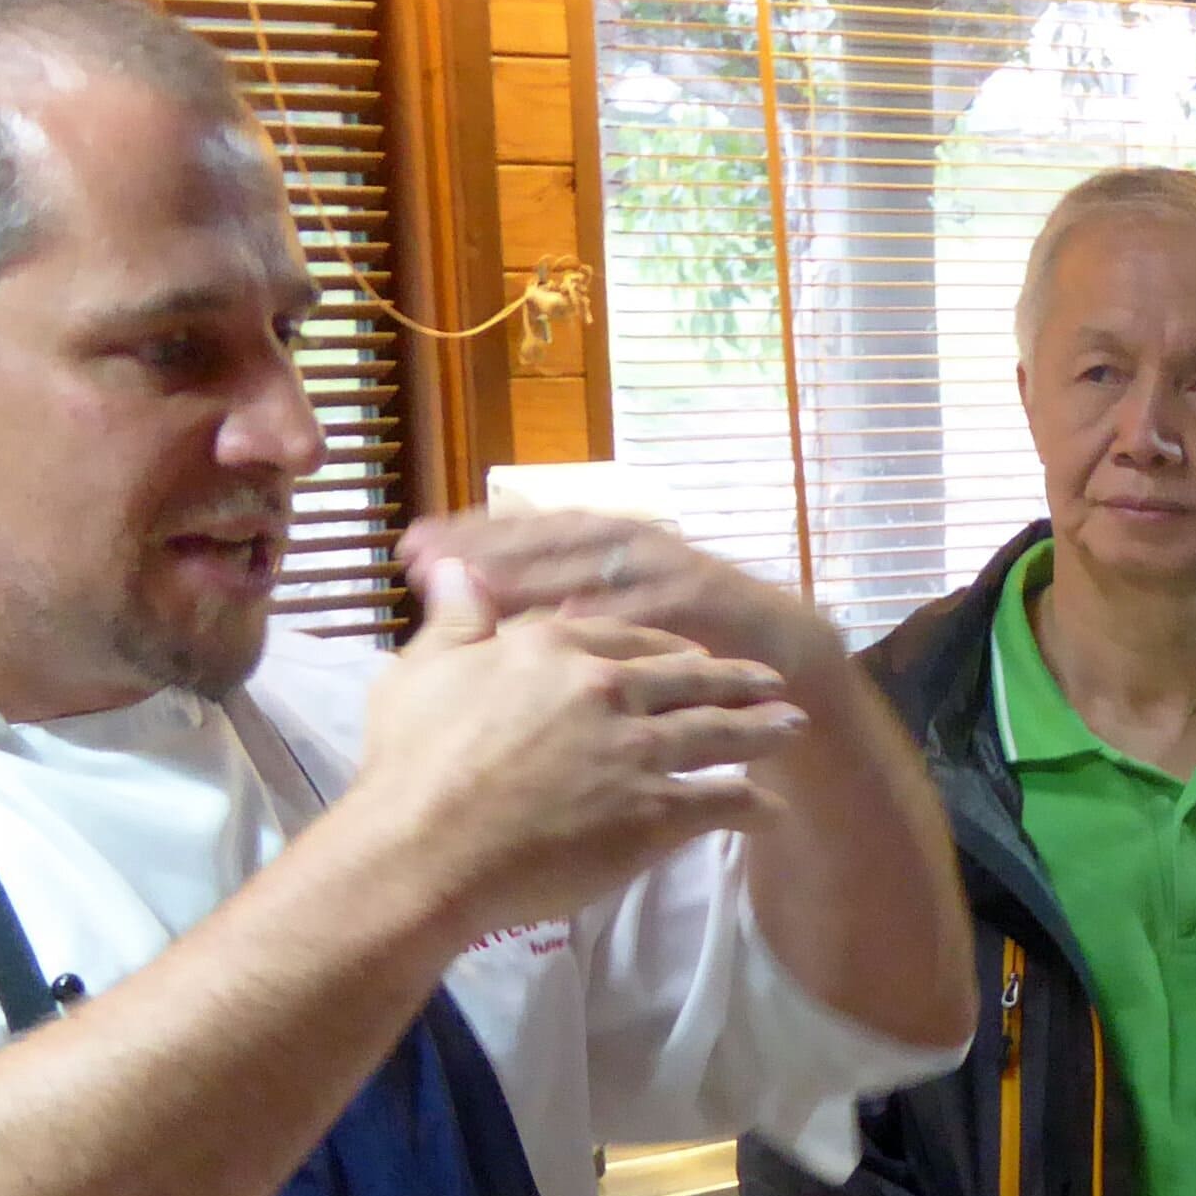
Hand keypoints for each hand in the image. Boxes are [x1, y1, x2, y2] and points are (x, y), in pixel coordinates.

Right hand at [345, 558, 801, 947]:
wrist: (426, 845)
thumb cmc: (412, 763)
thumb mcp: (422, 671)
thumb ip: (456, 621)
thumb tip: (454, 570)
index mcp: (554, 648)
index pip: (625, 635)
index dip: (665, 644)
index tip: (691, 650)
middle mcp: (606, 689)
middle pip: (687, 677)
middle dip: (734, 679)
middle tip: (769, 681)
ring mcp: (637, 750)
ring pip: (718, 732)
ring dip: (762, 729)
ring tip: (793, 727)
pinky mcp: (655, 812)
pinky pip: (721, 803)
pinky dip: (753, 806)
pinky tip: (773, 810)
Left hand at [400, 510, 840, 688]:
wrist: (787, 663)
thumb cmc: (684, 653)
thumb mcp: (611, 633)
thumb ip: (552, 615)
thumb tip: (466, 605)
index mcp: (604, 547)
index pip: (524, 532)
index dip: (468, 537)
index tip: (407, 550)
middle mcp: (633, 545)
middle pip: (546, 534)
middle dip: (485, 543)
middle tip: (425, 556)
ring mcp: (672, 567)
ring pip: (593, 561)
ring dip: (535, 569)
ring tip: (479, 584)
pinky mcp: (710, 597)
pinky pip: (651, 606)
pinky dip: (607, 614)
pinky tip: (564, 627)